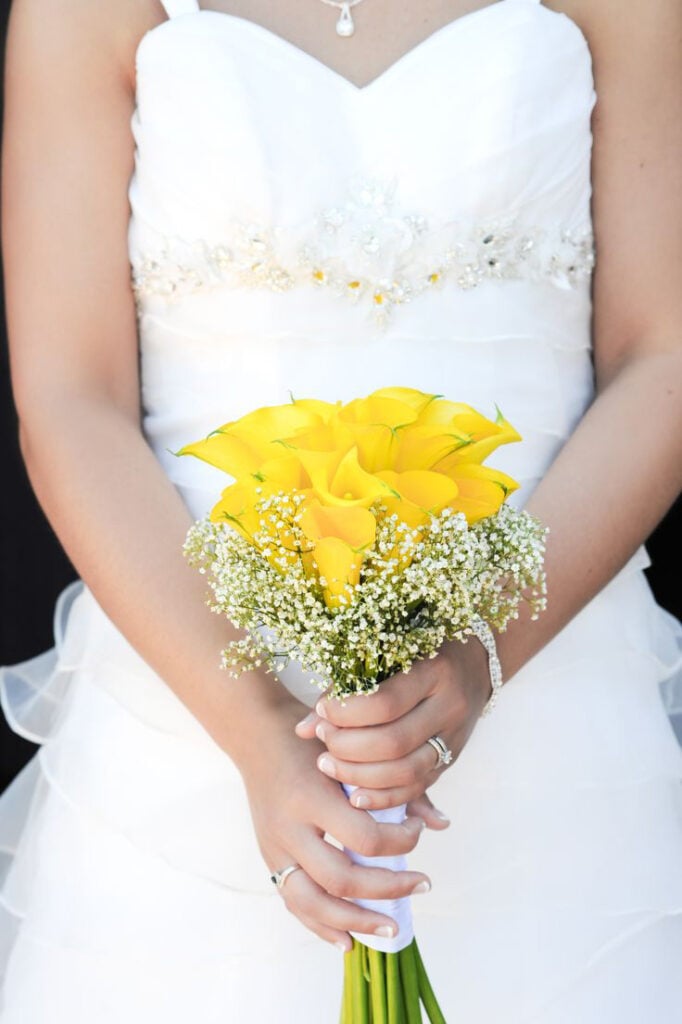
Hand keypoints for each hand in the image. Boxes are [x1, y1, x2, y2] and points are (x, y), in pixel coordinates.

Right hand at [239, 697, 430, 951]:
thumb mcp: (352, 753)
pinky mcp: (269, 860)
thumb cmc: (313, 741)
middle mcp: (289, 827)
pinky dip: (321, 926)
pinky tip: (348, 941)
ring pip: (314, 902)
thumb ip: (395, 787)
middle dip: (387, 889)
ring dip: (355, 921)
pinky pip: (294, 904)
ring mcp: (275, 848)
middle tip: (422, 884)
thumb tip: (442, 823)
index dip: (400, 842)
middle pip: (341, 878)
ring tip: (390, 928)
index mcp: (311, 796)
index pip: (364, 837)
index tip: (416, 831)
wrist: (257, 735)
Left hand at [295, 638, 491, 816]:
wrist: (475, 663)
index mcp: (435, 671)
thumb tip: (302, 727)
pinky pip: (417, 789)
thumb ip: (346, 686)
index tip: (322, 712)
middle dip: (348, 747)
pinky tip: (354, 796)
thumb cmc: (419, 650)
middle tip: (322, 741)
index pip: (385, 703)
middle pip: (393, 742)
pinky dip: (383, 798)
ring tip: (328, 766)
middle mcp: (449, 707)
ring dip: (360, 776)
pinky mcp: (451, 761)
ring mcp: (454, 738)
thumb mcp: (389, 654)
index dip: (346, 713)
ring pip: (406, 772)